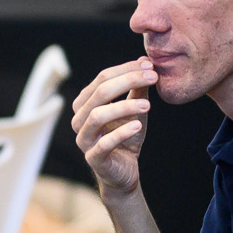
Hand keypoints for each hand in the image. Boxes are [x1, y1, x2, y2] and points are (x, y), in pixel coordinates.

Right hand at [70, 58, 158, 201]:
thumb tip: (145, 62)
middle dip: (128, 81)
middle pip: (99, 93)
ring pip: (97, 116)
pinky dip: (121, 132)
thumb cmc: (126, 137)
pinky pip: (104, 143)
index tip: (150, 65)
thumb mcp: (134, 109)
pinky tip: (138, 124)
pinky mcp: (93, 158)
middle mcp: (79, 119)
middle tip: (152, 78)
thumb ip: (137, 89)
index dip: (126, 69)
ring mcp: (84, 139)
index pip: (102, 78)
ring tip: (148, 104)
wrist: (123, 171)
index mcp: (85, 104)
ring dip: (124, 106)